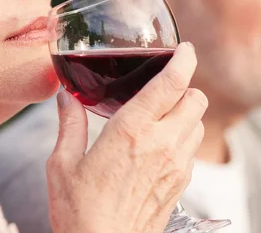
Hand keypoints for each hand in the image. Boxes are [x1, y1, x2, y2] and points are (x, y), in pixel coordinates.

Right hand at [46, 42, 206, 232]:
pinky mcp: (182, 184)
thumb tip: (65, 97)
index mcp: (132, 130)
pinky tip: (160, 145)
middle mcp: (162, 143)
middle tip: (165, 86)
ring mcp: (177, 165)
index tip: (185, 49)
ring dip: (186, 112)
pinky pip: (193, 148)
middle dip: (185, 85)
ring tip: (162, 115)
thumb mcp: (62, 165)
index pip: (173, 82)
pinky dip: (184, 137)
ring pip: (199, 122)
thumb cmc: (78, 211)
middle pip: (196, 97)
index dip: (185, 59)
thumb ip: (69, 125)